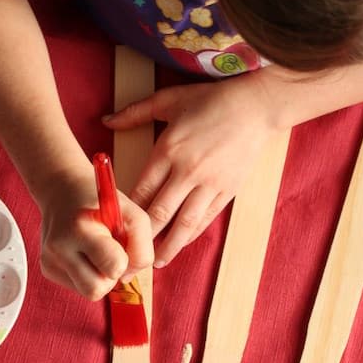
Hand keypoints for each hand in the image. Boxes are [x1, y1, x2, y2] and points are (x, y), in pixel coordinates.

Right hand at [37, 169, 153, 299]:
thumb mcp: (132, 214)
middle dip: (109, 277)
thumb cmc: (100, 202)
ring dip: (99, 278)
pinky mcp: (46, 268)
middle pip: (96, 291)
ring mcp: (50, 260)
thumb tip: (128, 278)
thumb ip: (142, 248)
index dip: (124, 261)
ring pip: (87, 293)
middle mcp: (60, 247)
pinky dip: (86, 275)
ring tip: (96, 253)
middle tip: (109, 254)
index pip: (114, 268)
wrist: (63, 189)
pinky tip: (84, 255)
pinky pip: (77, 288)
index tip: (118, 245)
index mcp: (81, 229)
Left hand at [103, 72, 277, 265]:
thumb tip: (105, 120)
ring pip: (184, 224)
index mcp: (169, 149)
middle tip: (128, 258)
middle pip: (159, 214)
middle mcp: (188, 171)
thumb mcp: (170, 100)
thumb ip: (135, 112)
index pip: (141, 191)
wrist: (257, 106)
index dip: (127, 215)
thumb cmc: (211, 101)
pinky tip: (179, 245)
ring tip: (155, 262)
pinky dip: (191, 236)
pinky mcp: (227, 191)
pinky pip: (205, 220)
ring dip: (168, 247)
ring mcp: (209, 184)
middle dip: (142, 240)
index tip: (115, 230)